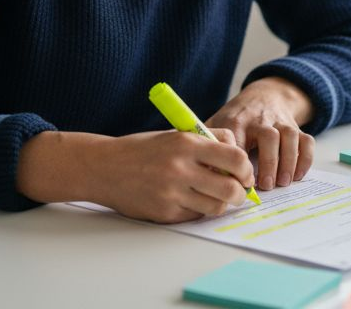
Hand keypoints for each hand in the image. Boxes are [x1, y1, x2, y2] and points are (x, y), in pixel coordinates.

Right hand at [87, 130, 254, 223]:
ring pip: (216, 207)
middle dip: (240, 193)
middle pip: (230, 188)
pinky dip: (199, 209)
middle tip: (238, 191)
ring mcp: (172, 193)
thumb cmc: (142, 149)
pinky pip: (195, 215)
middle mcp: (180, 168)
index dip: (246, 168)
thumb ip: (207, 142)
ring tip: (215, 196)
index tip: (245, 172)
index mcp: (186, 143)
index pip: (234, 158)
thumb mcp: (175, 135)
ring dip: (221, 203)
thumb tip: (238, 158)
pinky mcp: (165, 212)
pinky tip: (190, 200)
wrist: (104, 167)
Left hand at [206, 77, 315, 191]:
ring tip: (283, 183)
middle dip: (269, 162)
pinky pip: (306, 140)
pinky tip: (298, 175)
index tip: (237, 182)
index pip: (237, 139)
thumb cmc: (236, 118)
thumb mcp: (218, 123)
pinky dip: (305, 158)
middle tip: (266, 186)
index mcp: (237, 121)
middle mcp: (261, 119)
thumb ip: (207, 144)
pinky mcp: (296, 126)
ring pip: (289, 136)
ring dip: (288, 161)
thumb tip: (200, 171)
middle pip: (269, 136)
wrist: (264, 95)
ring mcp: (280, 122)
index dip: (238, 162)